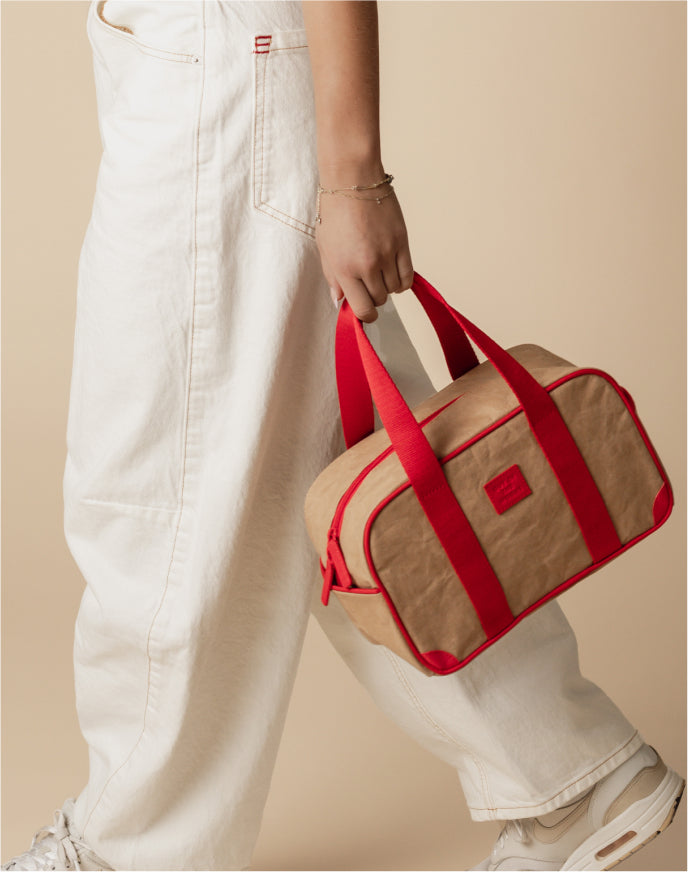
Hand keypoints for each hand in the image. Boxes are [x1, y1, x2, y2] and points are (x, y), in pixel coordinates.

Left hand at [314, 174, 413, 322]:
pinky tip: (394, 274)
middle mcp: (367, 265)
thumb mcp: (324, 247)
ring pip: (393, 290)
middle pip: (379, 300)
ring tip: (378, 272)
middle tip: (368, 283)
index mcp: (344, 269)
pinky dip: (402, 281)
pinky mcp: (402, 243)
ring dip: (387, 286)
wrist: (352, 181)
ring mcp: (386, 254)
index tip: (364, 310)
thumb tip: (339, 300)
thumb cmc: (334, 212)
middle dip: (373, 297)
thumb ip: (332, 276)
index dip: (365, 314)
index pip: (362, 309)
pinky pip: (407, 276)